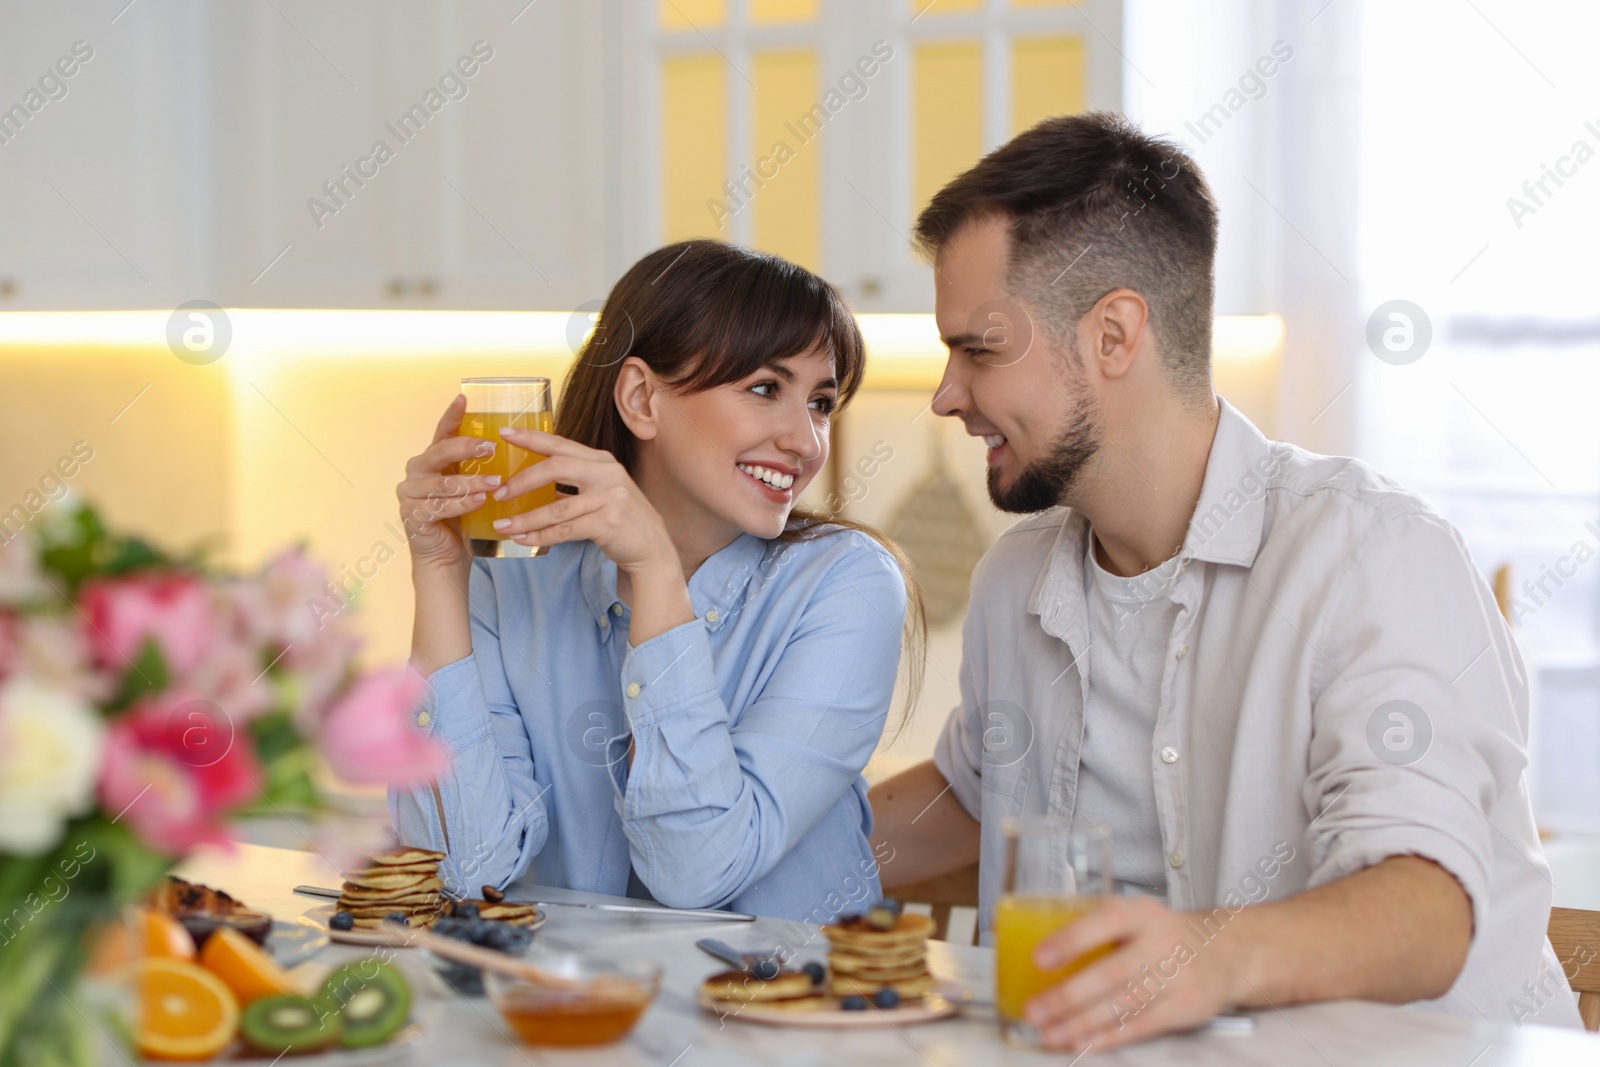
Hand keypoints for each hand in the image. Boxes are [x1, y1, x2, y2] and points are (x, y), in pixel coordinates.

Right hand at [396, 394, 503, 571]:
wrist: (446, 557)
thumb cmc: (464, 519)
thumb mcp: (475, 488)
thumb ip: (485, 468)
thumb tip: (524, 447)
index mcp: (433, 459)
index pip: (442, 432)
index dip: (452, 415)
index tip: (463, 398)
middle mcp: (417, 471)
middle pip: (439, 452)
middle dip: (466, 448)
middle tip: (490, 448)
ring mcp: (410, 493)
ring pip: (441, 482)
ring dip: (469, 482)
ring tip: (494, 484)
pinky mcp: (411, 515)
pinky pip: (437, 507)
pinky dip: (460, 504)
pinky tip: (478, 503)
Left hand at [488, 426, 675, 575]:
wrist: (652, 547)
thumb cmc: (620, 519)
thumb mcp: (600, 492)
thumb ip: (571, 484)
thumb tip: (529, 483)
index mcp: (601, 461)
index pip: (560, 444)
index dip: (531, 438)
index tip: (505, 433)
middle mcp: (607, 473)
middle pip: (555, 468)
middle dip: (522, 481)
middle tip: (499, 492)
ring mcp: (610, 497)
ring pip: (556, 508)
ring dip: (525, 518)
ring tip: (502, 525)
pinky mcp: (608, 522)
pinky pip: (565, 530)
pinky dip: (540, 536)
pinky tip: (523, 539)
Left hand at [1024, 896, 1246, 1052]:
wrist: (1225, 952)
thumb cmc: (1164, 933)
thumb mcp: (1136, 916)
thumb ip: (1098, 929)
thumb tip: (1035, 948)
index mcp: (1142, 913)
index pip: (1105, 922)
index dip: (1071, 940)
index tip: (1039, 958)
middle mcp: (1161, 943)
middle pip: (1110, 974)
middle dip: (1067, 996)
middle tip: (1034, 1010)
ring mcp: (1176, 978)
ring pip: (1122, 1005)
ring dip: (1081, 1023)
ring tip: (1050, 1033)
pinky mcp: (1184, 1008)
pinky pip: (1139, 1026)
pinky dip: (1107, 1037)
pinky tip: (1081, 1042)